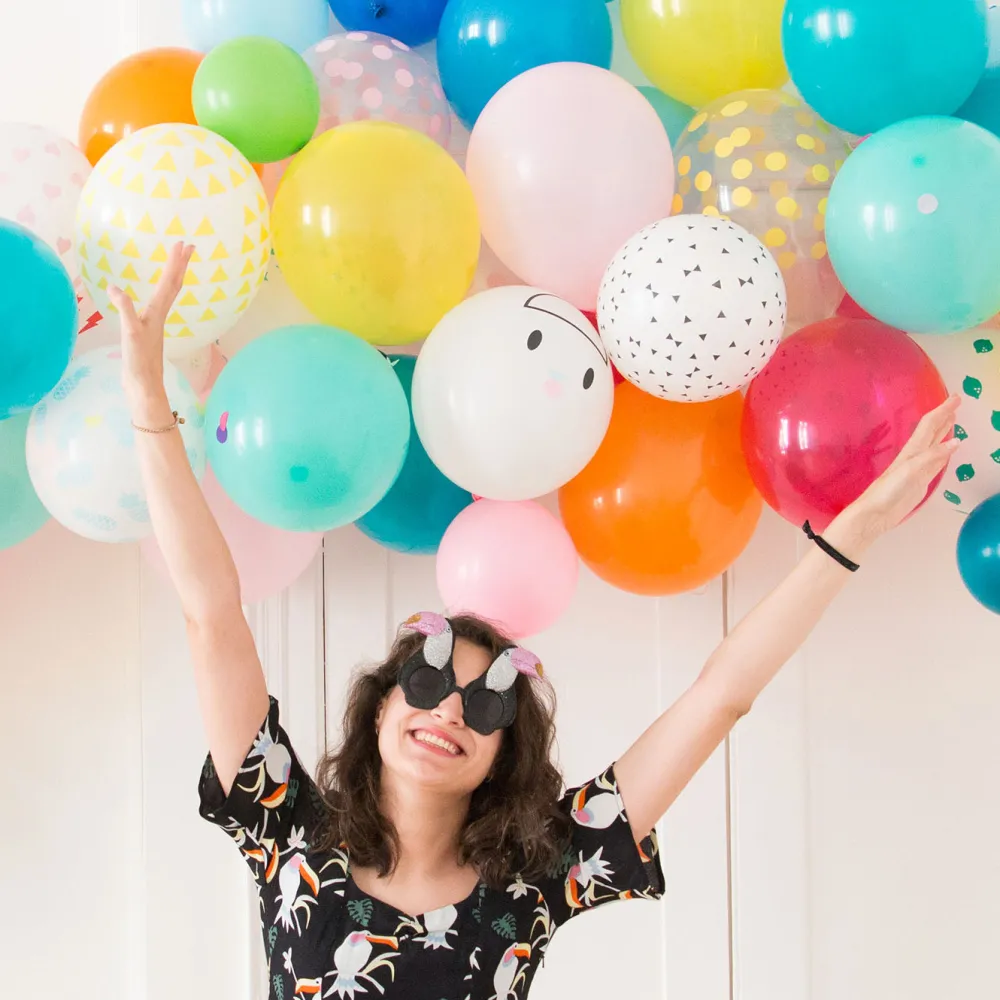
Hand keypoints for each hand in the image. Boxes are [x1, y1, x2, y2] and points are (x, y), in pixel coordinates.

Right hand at [108, 242, 194, 399]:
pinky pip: (156, 304)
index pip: (169, 283)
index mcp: (157, 313)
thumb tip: (115, 288)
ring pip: (168, 294)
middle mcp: (159, 315)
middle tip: (187, 245)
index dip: (174, 263)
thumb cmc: (138, 362)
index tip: (181, 244)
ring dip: (173, 276)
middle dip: (180, 264)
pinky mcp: (148, 330)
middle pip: (173, 285)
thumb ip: (124, 310)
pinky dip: (158, 293)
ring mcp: (155, 323)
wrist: (143, 386)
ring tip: (177, 262)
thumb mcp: (129, 333)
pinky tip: (152, 294)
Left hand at [849, 394, 961, 536]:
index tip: (956, 397)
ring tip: (953, 419)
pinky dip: (944, 452)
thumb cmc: (888, 490)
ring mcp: (918, 468)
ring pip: (935, 444)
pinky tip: (948, 450)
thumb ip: (933, 456)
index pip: (929, 424)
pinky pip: (936, 461)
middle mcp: (916, 455)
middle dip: (945, 415)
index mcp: (912, 450)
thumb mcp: (911, 470)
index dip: (942, 410)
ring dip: (944, 431)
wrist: (875, 513)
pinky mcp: (920, 481)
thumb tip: (956, 441)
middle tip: (957, 402)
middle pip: (932, 431)